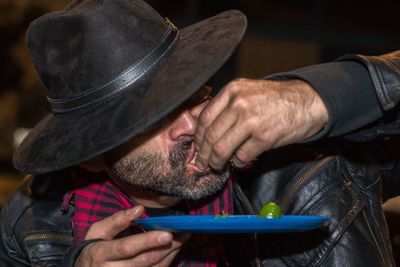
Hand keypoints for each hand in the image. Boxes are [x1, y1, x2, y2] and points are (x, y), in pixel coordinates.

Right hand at [75, 206, 189, 266]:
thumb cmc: (94, 249)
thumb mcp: (98, 231)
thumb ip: (117, 220)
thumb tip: (139, 209)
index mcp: (102, 253)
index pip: (128, 247)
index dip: (148, 241)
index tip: (167, 233)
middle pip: (146, 260)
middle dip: (168, 246)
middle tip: (185, 233)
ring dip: (171, 253)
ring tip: (183, 238)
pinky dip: (166, 261)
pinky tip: (173, 249)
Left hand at [194, 78, 327, 170]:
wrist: (308, 101)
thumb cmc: (276, 99)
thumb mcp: (247, 92)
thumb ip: (224, 105)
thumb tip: (200, 125)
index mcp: (232, 90)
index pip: (204, 118)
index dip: (197, 137)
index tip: (196, 148)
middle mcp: (239, 103)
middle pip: (210, 135)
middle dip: (203, 154)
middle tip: (202, 164)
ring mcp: (252, 120)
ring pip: (222, 148)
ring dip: (217, 162)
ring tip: (217, 166)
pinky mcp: (265, 137)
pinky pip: (242, 156)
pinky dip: (238, 163)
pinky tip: (240, 162)